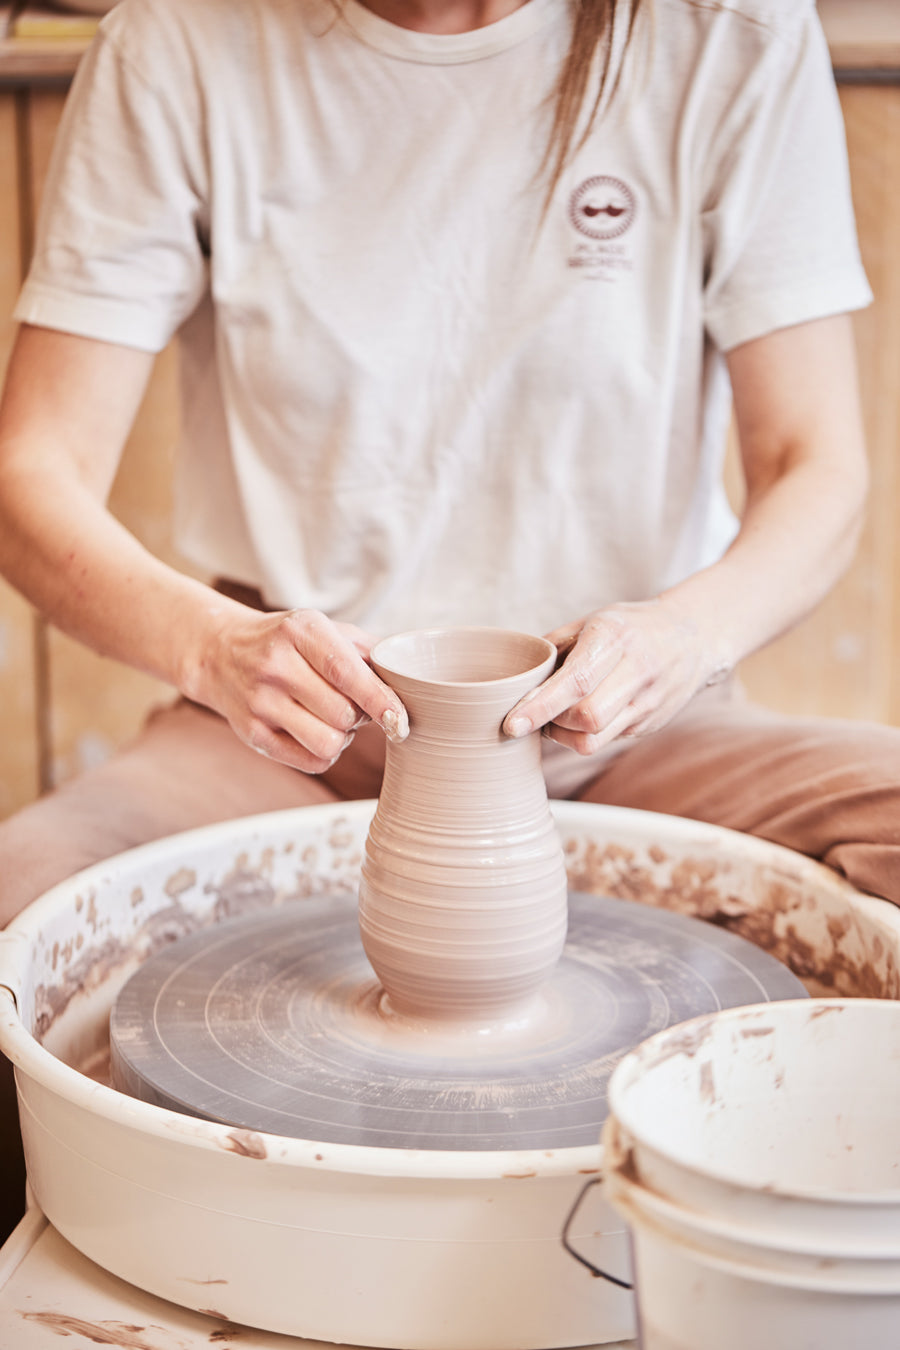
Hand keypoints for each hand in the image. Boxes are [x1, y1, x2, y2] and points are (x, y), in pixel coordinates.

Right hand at [195, 606, 408, 772]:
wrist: (220, 652)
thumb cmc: (286, 641)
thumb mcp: (322, 628)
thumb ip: (367, 650)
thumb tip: (410, 681)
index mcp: (300, 632)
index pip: (346, 672)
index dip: (379, 700)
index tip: (400, 719)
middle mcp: (276, 665)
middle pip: (343, 714)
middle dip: (359, 716)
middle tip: (352, 704)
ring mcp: (260, 702)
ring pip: (328, 742)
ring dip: (342, 737)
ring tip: (333, 720)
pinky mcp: (251, 734)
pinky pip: (310, 761)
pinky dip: (325, 753)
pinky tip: (315, 732)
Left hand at [502, 599, 729, 753]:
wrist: (696, 638)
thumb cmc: (633, 627)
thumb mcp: (593, 620)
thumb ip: (556, 647)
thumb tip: (516, 678)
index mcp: (615, 638)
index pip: (576, 682)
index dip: (540, 707)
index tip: (512, 724)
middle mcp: (636, 671)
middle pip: (586, 718)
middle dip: (552, 723)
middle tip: (535, 714)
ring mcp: (647, 703)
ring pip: (594, 740)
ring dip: (564, 736)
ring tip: (555, 719)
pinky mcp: (649, 724)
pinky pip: (606, 741)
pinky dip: (583, 736)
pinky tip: (578, 719)